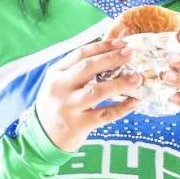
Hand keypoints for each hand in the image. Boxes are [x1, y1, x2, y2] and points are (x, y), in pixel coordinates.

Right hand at [35, 38, 145, 152]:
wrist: (42, 136)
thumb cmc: (57, 104)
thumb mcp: (60, 83)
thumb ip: (78, 69)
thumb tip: (112, 53)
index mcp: (56, 73)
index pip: (81, 54)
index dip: (103, 47)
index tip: (122, 43)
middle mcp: (60, 88)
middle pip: (88, 68)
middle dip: (112, 59)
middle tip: (131, 54)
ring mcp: (68, 107)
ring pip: (97, 91)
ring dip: (120, 83)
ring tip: (137, 78)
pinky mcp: (78, 125)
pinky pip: (104, 115)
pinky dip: (122, 108)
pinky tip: (135, 102)